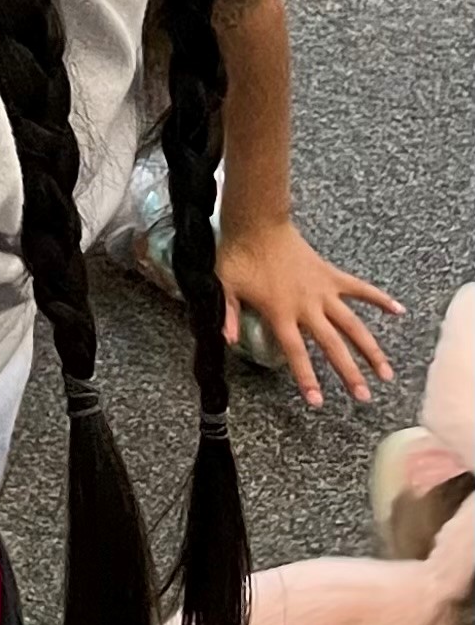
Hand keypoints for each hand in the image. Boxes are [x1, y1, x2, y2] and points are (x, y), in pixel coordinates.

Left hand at [216, 217, 400, 406]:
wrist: (258, 224)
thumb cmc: (239, 255)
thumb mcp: (224, 286)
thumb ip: (228, 315)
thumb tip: (226, 340)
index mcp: (281, 312)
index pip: (295, 352)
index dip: (306, 377)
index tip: (317, 400)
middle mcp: (308, 306)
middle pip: (333, 345)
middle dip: (349, 373)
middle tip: (364, 397)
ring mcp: (324, 291)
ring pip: (354, 325)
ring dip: (371, 349)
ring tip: (386, 373)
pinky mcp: (332, 275)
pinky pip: (361, 289)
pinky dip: (380, 299)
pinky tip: (399, 311)